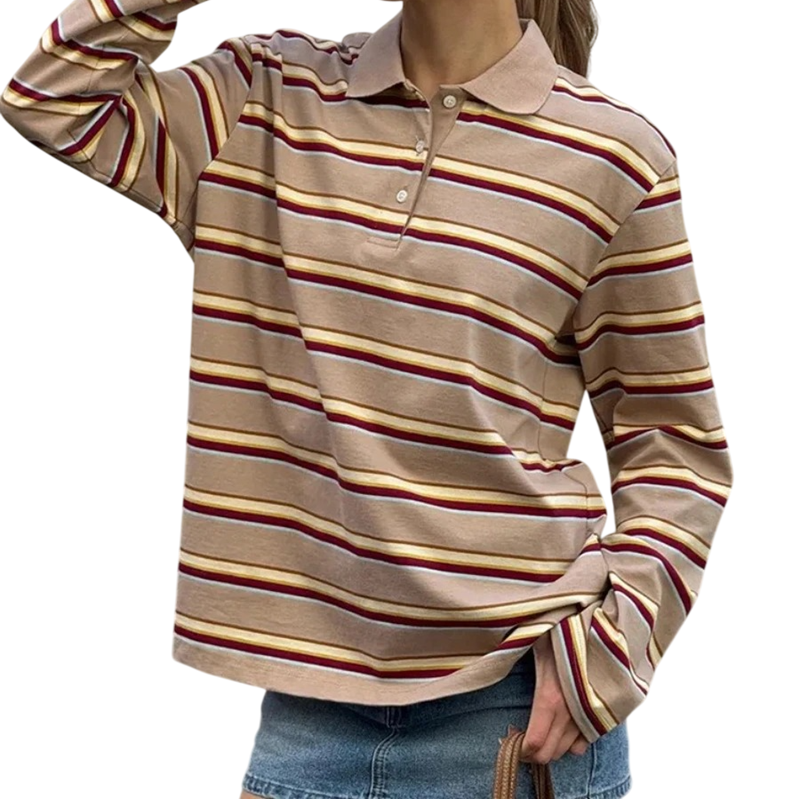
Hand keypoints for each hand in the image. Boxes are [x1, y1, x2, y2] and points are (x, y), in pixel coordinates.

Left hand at [520, 632, 590, 763]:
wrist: (600, 624)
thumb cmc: (562, 629)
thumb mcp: (531, 641)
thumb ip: (510, 655)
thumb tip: (487, 656)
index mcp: (550, 696)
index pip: (535, 743)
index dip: (521, 749)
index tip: (512, 742)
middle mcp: (571, 711)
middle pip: (551, 753)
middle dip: (534, 752)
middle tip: (522, 739)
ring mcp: (589, 713)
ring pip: (569, 750)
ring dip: (553, 746)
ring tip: (541, 731)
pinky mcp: (603, 711)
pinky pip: (588, 740)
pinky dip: (573, 740)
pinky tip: (562, 726)